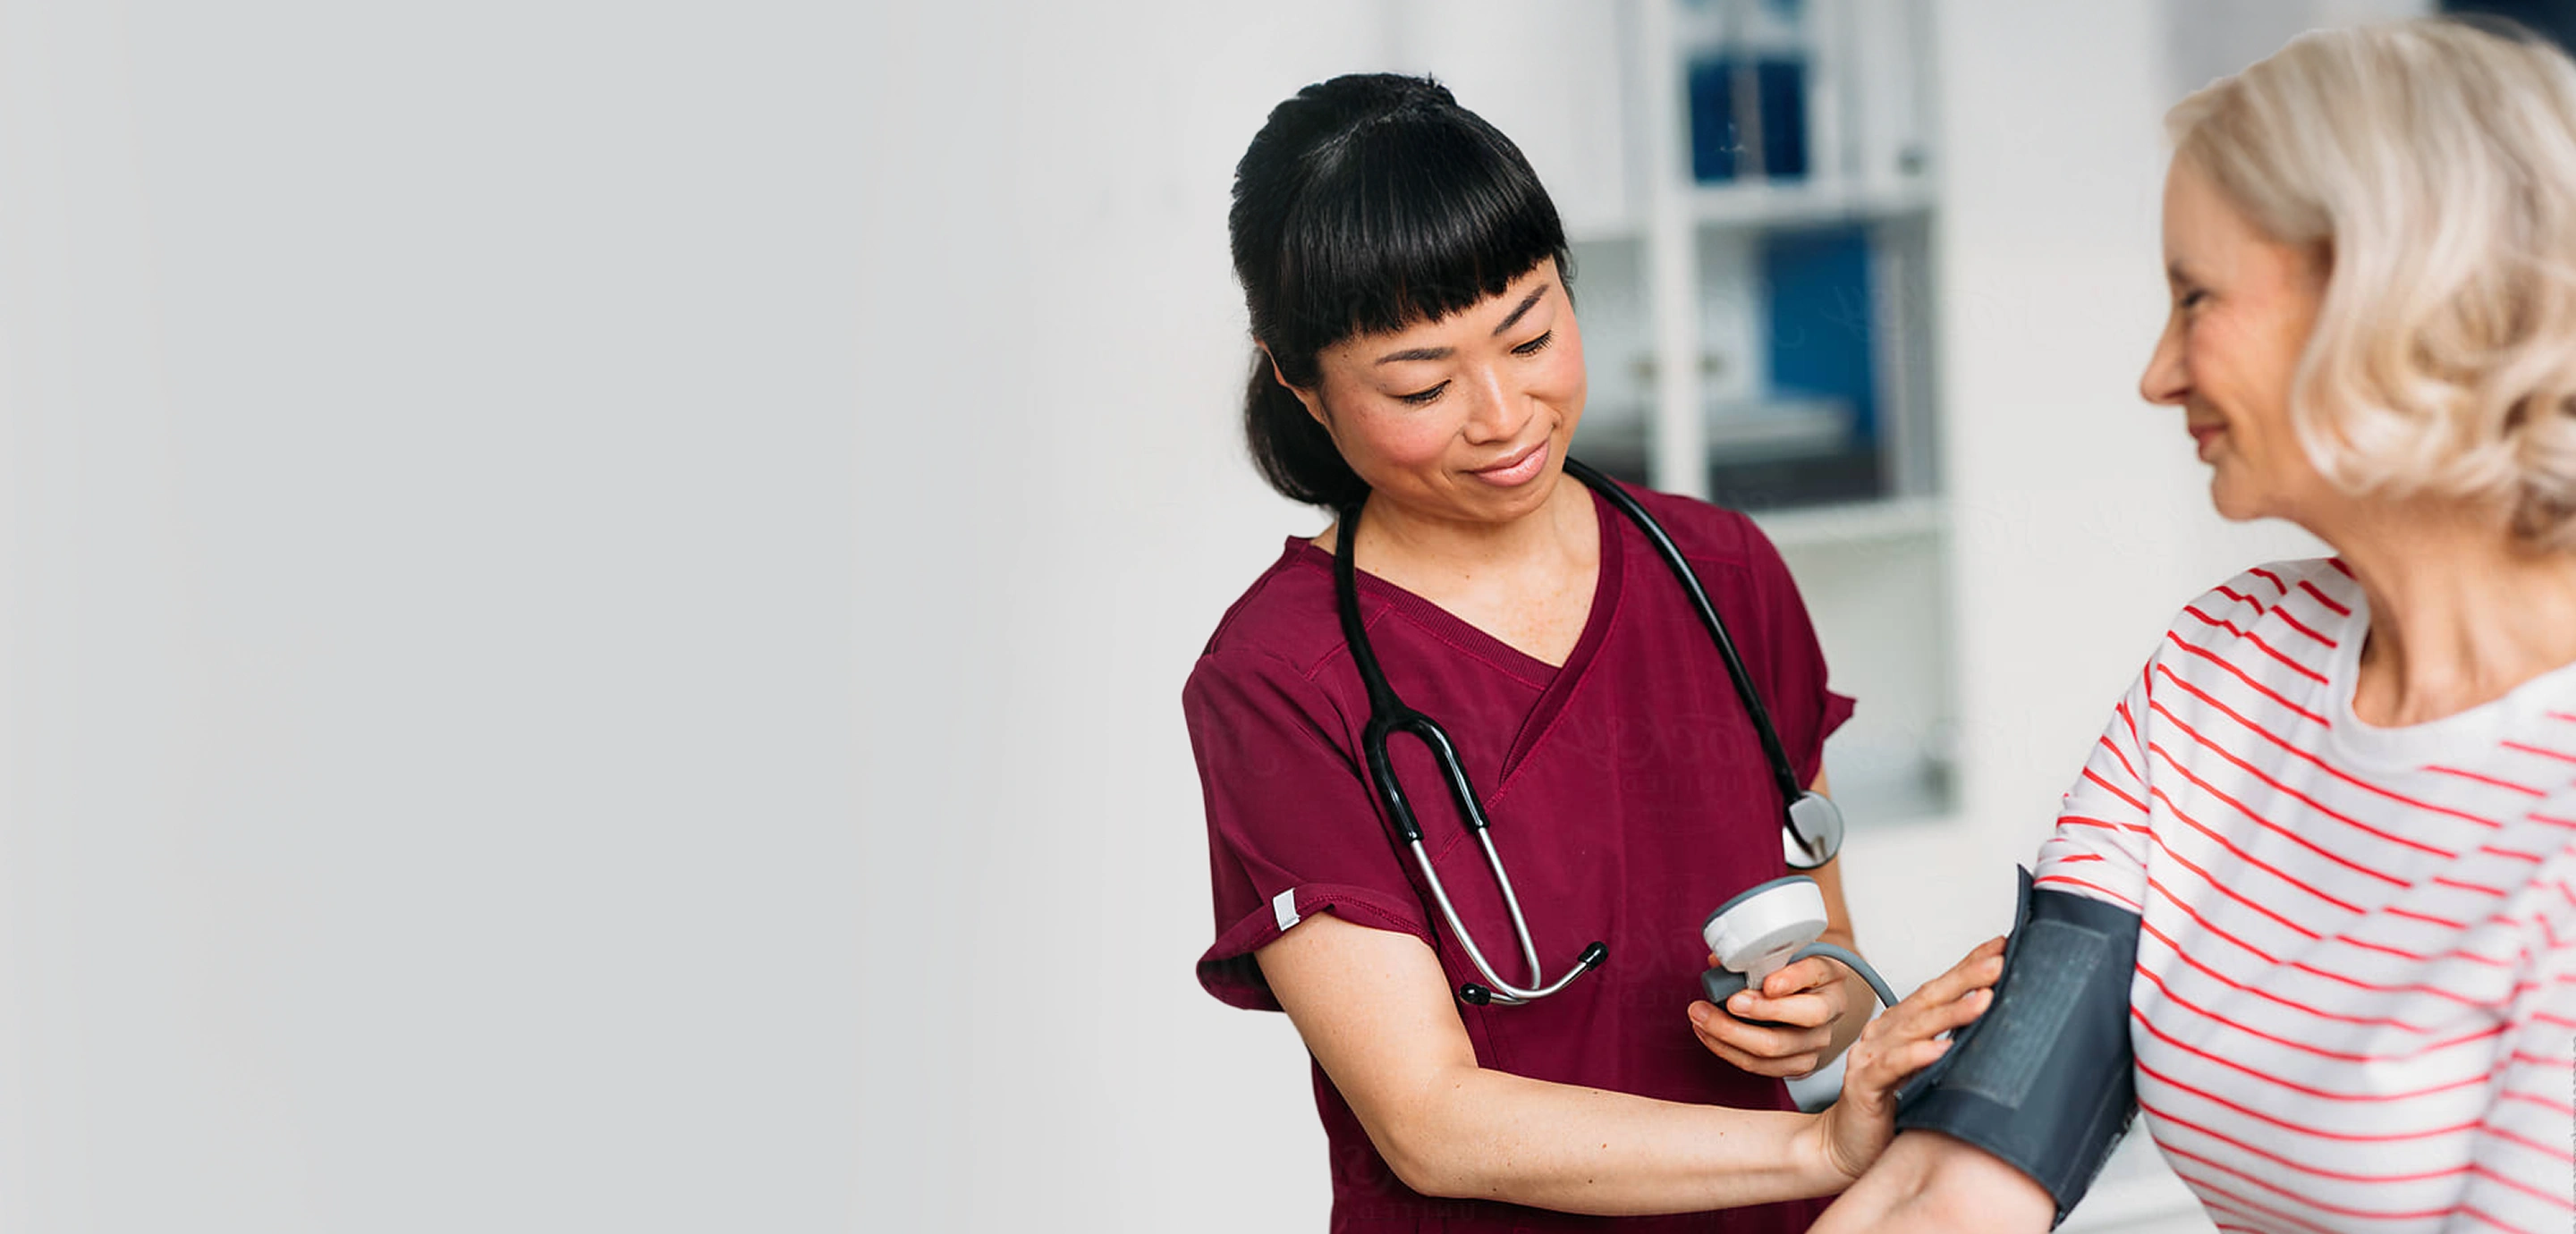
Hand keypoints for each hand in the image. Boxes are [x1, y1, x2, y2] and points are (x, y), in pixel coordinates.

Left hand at [1686, 953, 1854, 1077]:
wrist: (1807, 1001)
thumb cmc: (1787, 972)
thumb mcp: (1779, 955)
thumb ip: (1753, 956)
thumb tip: (1717, 962)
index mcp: (1829, 973)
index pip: (1816, 972)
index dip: (1792, 979)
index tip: (1767, 984)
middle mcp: (1831, 1007)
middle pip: (1807, 1016)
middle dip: (1762, 1011)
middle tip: (1729, 1002)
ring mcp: (1818, 1040)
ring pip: (1779, 1048)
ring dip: (1733, 1035)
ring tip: (1702, 1018)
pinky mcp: (1801, 1064)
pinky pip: (1764, 1067)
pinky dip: (1730, 1052)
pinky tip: (1708, 1035)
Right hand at [1816, 937, 2004, 1180]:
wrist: (1845, 1149)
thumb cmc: (1891, 1112)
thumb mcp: (1928, 1074)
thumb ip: (1952, 1048)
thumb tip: (2003, 1029)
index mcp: (1899, 1026)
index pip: (1937, 989)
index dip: (1967, 966)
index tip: (2001, 946)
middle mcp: (1883, 1034)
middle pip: (1927, 999)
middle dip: (1965, 978)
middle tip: (1999, 963)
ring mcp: (1871, 1058)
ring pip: (1913, 1028)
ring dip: (1950, 1013)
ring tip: (1983, 1001)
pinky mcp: (1864, 1087)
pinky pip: (1891, 1067)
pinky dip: (1916, 1055)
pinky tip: (1940, 1049)